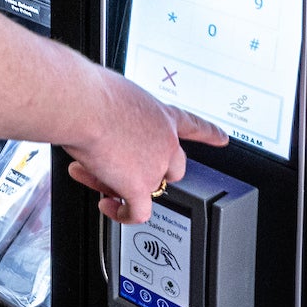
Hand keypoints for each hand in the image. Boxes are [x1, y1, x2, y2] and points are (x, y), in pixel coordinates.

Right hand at [62, 70, 225, 223]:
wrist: (83, 105)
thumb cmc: (91, 93)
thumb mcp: (116, 93)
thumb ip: (121, 113)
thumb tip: (103, 125)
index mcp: (160, 114)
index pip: (191, 126)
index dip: (208, 133)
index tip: (222, 138)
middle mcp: (165, 141)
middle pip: (173, 167)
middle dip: (150, 170)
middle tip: (123, 164)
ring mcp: (154, 167)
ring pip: (146, 187)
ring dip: (119, 183)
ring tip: (94, 171)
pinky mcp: (138, 186)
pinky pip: (137, 212)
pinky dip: (123, 213)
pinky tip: (109, 206)